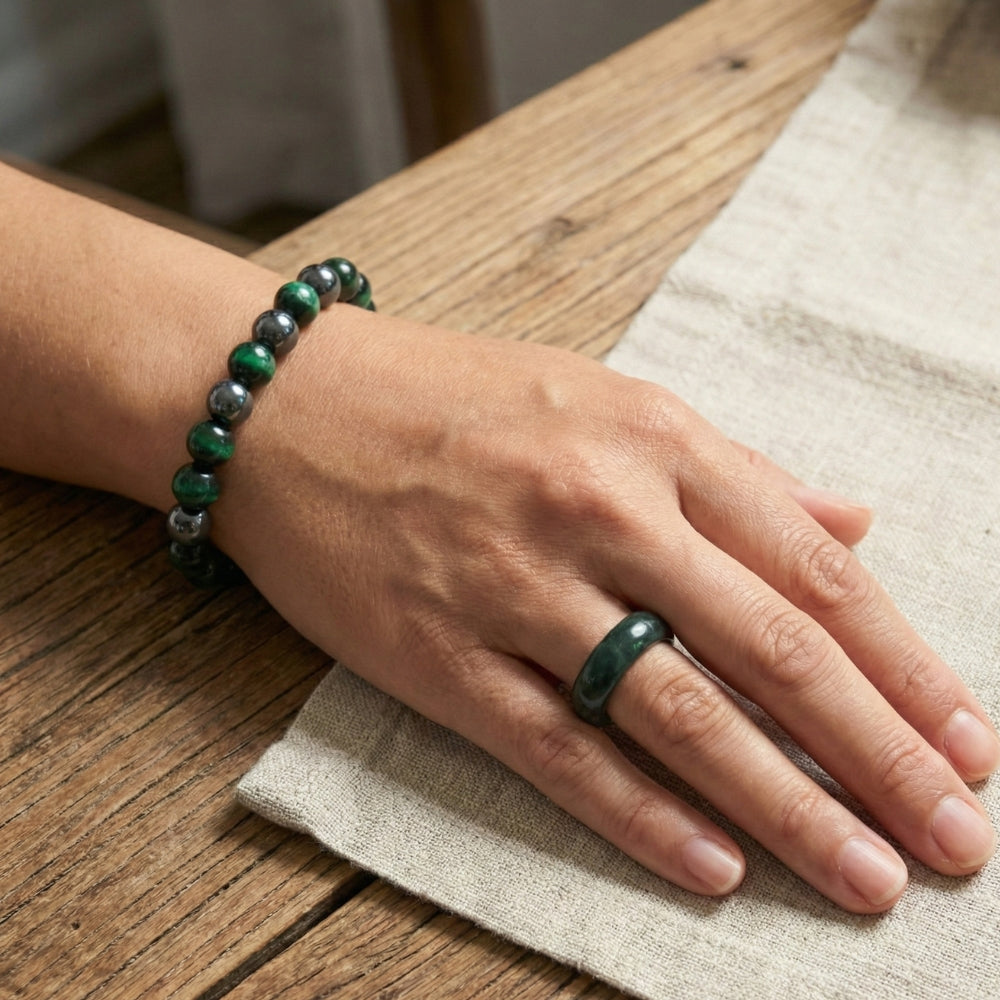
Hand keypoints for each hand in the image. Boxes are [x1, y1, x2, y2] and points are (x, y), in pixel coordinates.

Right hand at [216, 308, 997, 912]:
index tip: (968, 741)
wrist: (289, 405)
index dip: (904, 666)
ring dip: (784, 805)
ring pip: (678, 713)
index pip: (814, 571)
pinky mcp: (441, 653)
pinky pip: (559, 748)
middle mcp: (599, 512)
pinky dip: (642, 814)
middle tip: (957, 839)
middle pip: (771, 650)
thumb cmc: (454, 398)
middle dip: (878, 754)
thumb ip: (735, 470)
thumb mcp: (606, 399)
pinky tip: (713, 867)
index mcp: (654, 441)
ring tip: (865, 875)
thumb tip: (850, 523)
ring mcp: (517, 587)